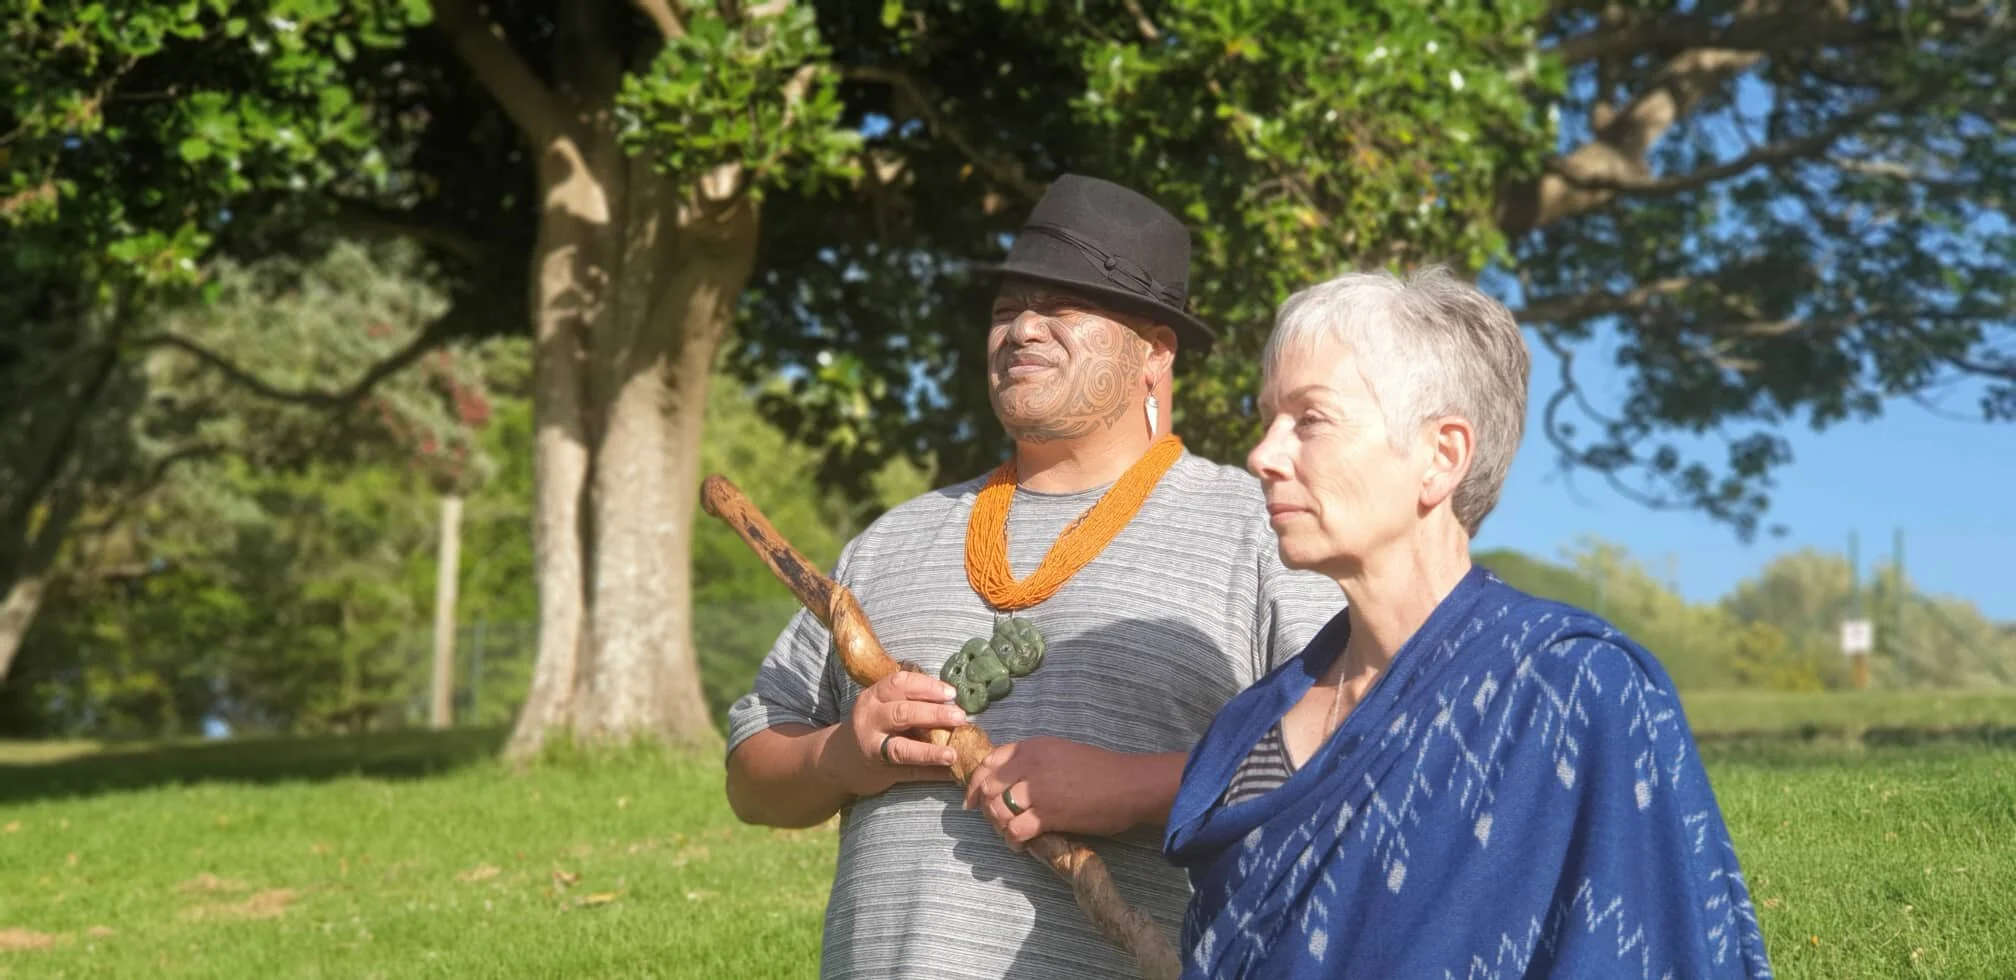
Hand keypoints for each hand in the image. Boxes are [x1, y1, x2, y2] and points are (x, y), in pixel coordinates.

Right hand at [820, 670, 966, 798]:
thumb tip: (953, 701)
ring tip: (952, 754)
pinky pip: (910, 773)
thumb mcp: (883, 705)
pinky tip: (951, 772)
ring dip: (930, 751)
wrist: (841, 758)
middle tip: (959, 717)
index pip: (900, 684)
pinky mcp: (881, 771)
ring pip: (902, 749)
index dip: (927, 686)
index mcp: (874, 697)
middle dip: (933, 714)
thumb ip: (910, 700)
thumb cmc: (873, 724)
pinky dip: (932, 772)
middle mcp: (870, 720)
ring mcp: (873, 748)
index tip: (951, 693)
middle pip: (902, 714)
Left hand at [962, 737, 1156, 850]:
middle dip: (985, 808)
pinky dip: (1013, 841)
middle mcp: (1029, 765)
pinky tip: (1021, 845)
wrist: (1129, 785)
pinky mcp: (1047, 815)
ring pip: (997, 810)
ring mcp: (1036, 790)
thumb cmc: (1101, 770)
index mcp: (1032, 748)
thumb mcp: (1062, 753)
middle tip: (996, 822)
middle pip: (988, 788)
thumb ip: (1035, 762)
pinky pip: (1015, 830)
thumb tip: (1012, 782)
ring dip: (999, 826)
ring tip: (1010, 834)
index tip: (972, 800)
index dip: (975, 783)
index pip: (989, 763)